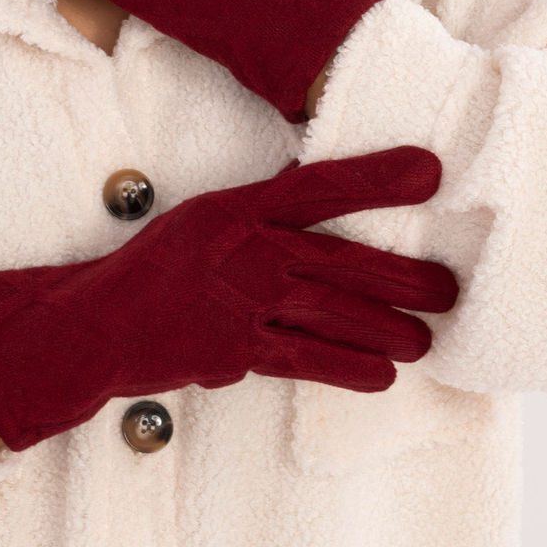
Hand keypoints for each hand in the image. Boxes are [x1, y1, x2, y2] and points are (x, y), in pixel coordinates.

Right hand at [0, 144, 458, 452]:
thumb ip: (265, 214)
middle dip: (404, 276)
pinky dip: (350, 369)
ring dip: (388, 330)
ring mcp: (241, 303)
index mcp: (238, 207)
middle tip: (450, 286)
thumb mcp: (208, 218)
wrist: (97, 325)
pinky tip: (382, 376)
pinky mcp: (236, 353)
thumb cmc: (159, 267)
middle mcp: (245, 250)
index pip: (318, 185)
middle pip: (342, 260)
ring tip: (426, 340)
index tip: (430, 170)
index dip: (376, 178)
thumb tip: (318, 203)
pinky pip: (307, 361)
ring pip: (334, 314)